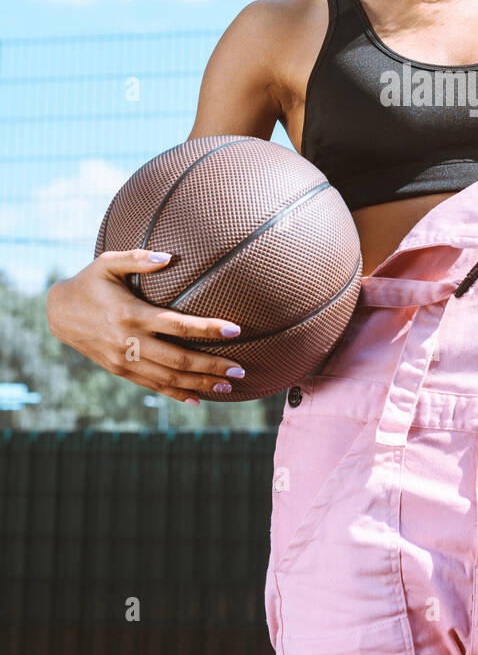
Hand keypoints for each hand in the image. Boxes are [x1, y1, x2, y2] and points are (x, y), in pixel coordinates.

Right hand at [45, 249, 246, 404]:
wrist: (59, 313)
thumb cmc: (90, 282)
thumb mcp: (107, 262)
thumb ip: (137, 259)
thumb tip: (168, 256)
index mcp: (131, 314)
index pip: (178, 324)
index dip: (208, 328)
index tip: (235, 329)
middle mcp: (129, 341)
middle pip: (179, 358)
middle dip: (212, 365)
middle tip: (241, 368)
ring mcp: (124, 361)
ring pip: (169, 377)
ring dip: (200, 383)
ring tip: (229, 385)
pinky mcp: (120, 371)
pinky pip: (153, 386)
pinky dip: (176, 394)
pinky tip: (198, 398)